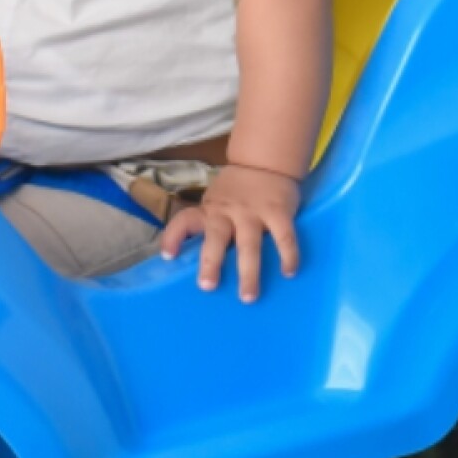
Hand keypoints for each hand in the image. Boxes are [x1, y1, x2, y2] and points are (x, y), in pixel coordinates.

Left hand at [161, 163, 300, 301]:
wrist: (266, 161)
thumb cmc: (236, 190)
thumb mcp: (215, 201)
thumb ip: (209, 224)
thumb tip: (191, 258)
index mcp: (210, 210)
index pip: (185, 220)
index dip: (174, 236)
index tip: (168, 256)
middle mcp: (228, 211)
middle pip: (216, 236)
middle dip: (211, 261)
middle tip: (207, 287)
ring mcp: (254, 212)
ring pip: (249, 244)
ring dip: (249, 271)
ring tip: (248, 296)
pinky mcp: (278, 211)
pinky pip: (284, 237)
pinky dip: (288, 255)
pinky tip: (289, 272)